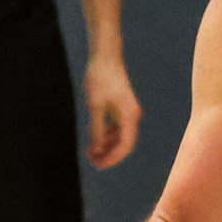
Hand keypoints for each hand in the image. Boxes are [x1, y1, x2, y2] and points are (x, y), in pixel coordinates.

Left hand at [82, 52, 142, 170]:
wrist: (105, 57)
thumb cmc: (99, 79)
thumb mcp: (95, 106)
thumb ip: (96, 130)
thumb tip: (97, 150)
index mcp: (129, 116)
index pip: (125, 145)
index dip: (112, 158)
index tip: (98, 165)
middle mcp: (132, 116)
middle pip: (124, 144)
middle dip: (109, 154)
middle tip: (92, 161)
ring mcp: (128, 112)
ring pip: (120, 137)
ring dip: (106, 146)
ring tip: (89, 151)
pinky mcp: (122, 108)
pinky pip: (117, 128)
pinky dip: (106, 135)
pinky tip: (93, 137)